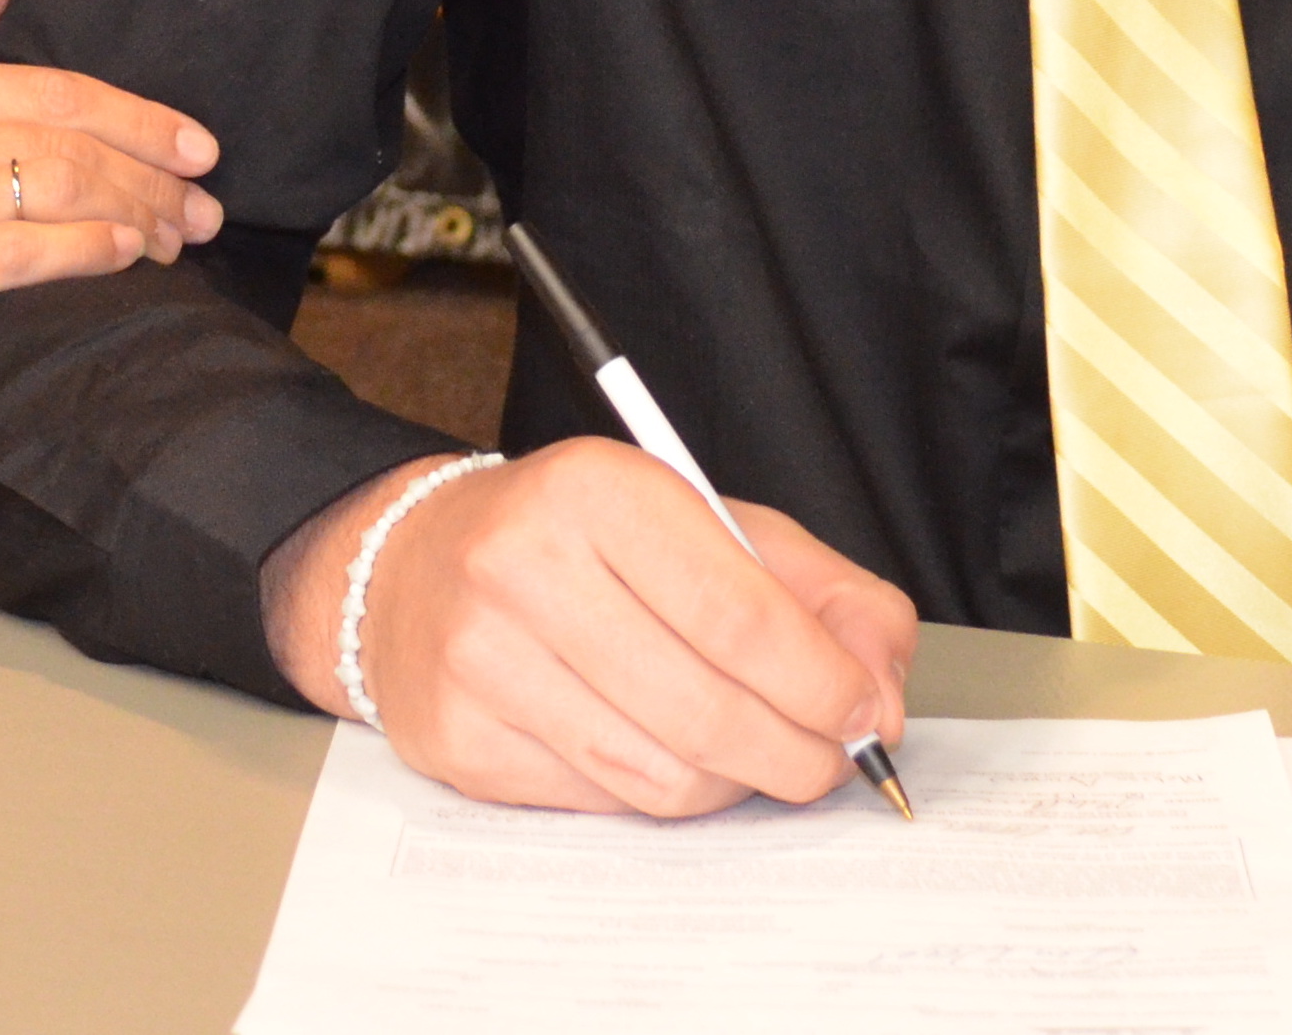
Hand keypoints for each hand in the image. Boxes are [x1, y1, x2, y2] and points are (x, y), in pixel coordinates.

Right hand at [0, 0, 223, 478]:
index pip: (52, 88)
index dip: (139, 115)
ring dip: (137, 217)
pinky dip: (89, 254)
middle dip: (155, 172)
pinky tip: (127, 261)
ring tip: (178, 241)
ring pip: (58, 192)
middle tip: (206, 207)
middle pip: (69, 139)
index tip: (199, 145)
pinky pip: (22, 254)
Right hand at [265, 439, 919, 817]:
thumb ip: (815, 591)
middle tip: (832, 758)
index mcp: (599, 490)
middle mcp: (526, 568)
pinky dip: (664, 793)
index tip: (866, 712)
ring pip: (662, 772)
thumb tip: (879, 690)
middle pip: (707, 708)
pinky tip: (673, 754)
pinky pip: (607, 801)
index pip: (740, 615)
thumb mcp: (703, 522)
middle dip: (799, 752)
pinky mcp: (462, 739)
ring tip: (758, 754)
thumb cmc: (579, 539)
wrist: (412, 564)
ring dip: (738, 781)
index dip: (824, 683)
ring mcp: (484, 660)